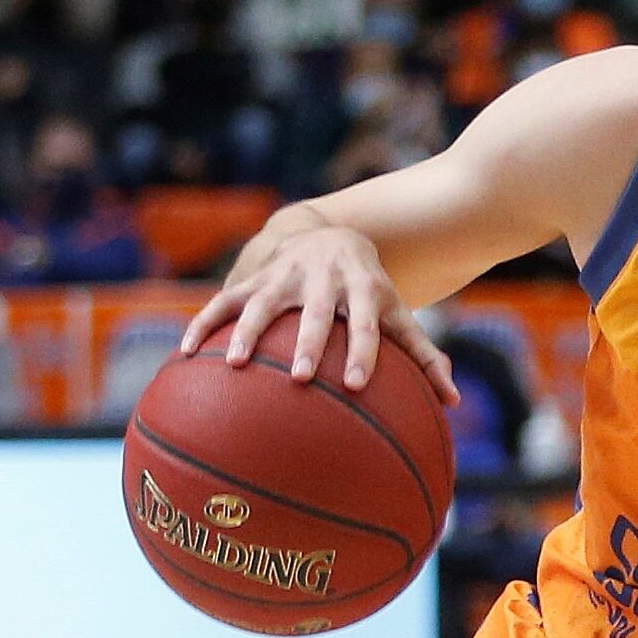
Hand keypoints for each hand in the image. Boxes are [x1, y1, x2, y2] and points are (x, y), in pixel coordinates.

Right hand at [179, 225, 458, 403]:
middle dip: (310, 343)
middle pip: (317, 313)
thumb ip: (425, 357)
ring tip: (233, 364)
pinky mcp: (252, 279)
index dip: (365, 351)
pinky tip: (184, 352)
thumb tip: (453, 403)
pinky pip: (222, 301)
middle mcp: (323, 279)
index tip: (359, 384)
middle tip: (303, 377)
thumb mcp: (397, 314)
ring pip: (263, 304)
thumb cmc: (370, 291)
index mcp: (363, 289)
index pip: (366, 323)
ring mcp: (284, 277)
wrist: (332, 235)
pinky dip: (203, 323)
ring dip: (248, 332)